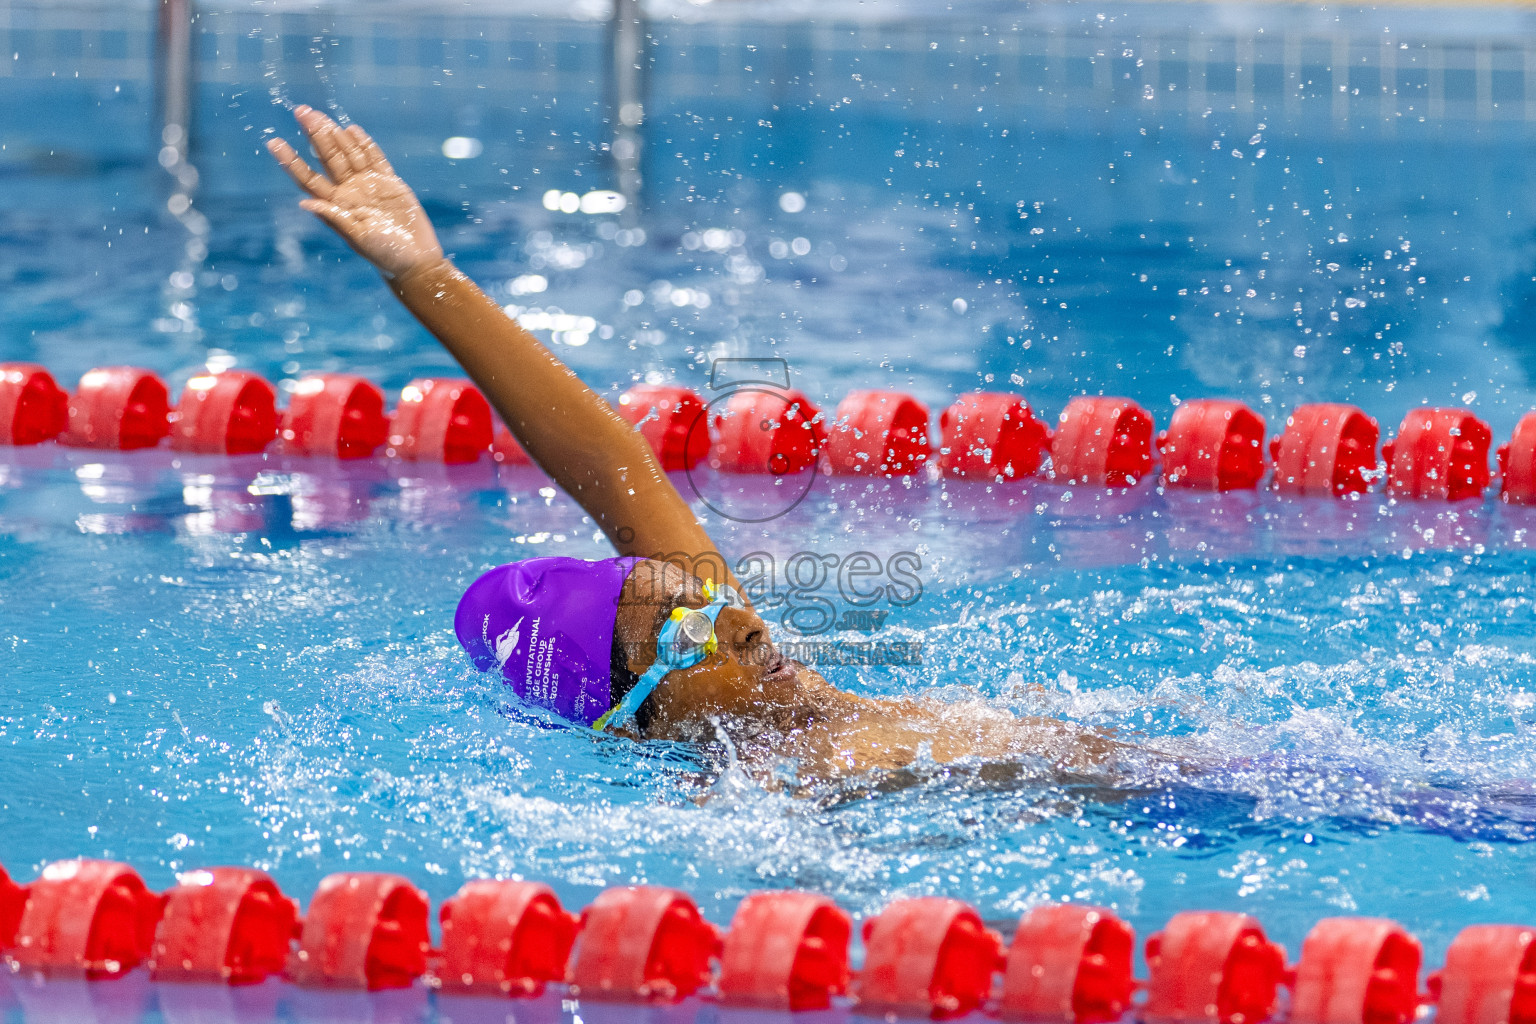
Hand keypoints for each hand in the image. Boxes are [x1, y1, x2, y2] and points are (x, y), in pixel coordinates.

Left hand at [266, 106, 443, 279]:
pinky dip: (365, 144)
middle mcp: (350, 192)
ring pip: (349, 154)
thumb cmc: (385, 254)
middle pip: (328, 158)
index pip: (308, 178)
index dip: (291, 160)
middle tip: (301, 111)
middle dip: (314, 134)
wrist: (415, 260)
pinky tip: (351, 129)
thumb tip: (303, 204)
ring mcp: (369, 186)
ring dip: (335, 134)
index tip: (273, 142)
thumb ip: (334, 217)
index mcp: (338, 205)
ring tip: (319, 114)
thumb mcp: (359, 237)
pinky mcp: (390, 184)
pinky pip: (375, 159)